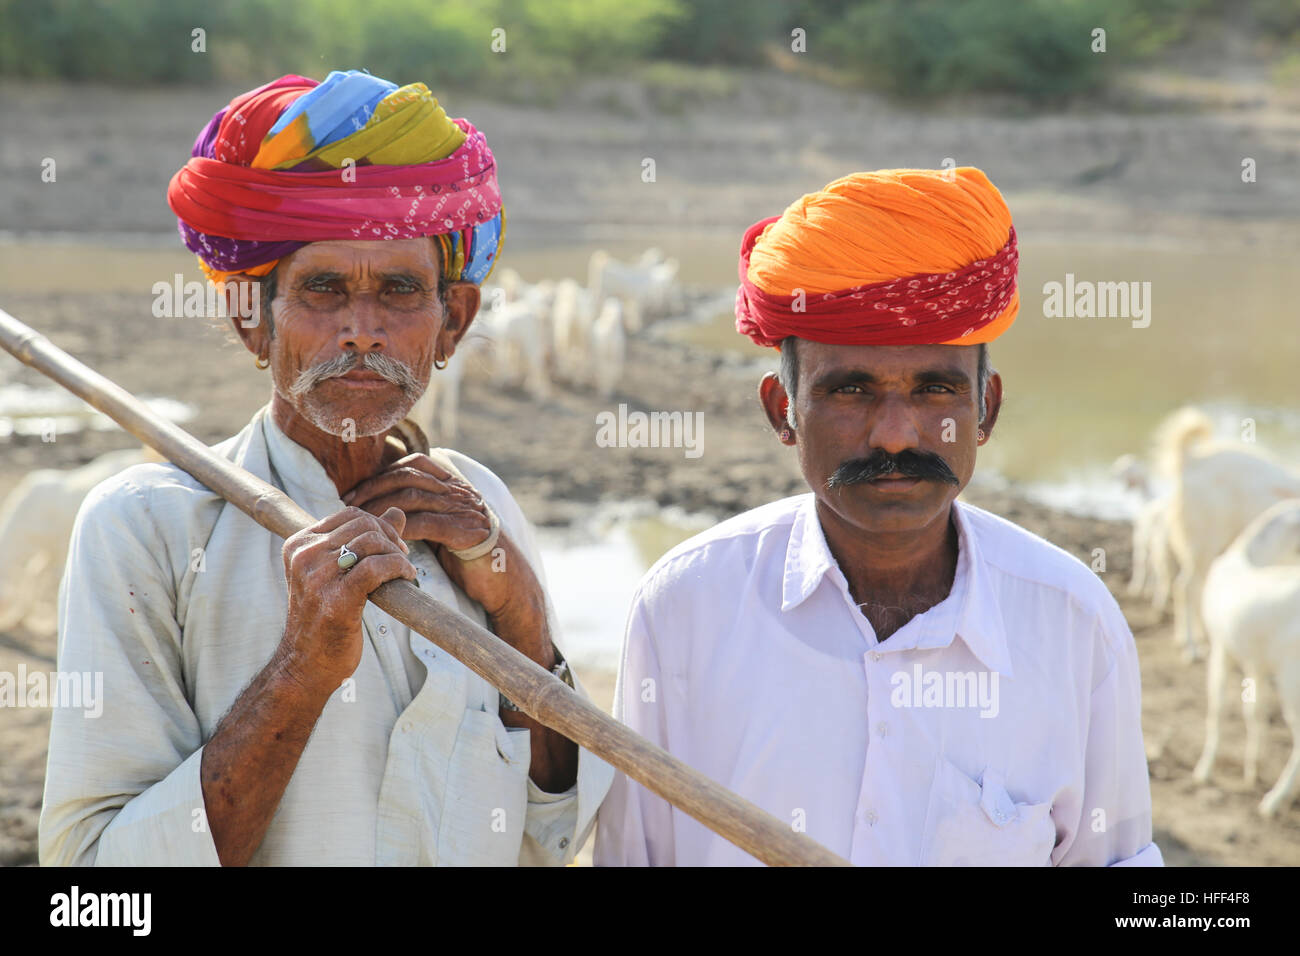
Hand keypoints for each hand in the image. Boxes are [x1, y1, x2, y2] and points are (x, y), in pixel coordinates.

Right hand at [278, 505, 418, 696]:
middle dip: (391, 539)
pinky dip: (399, 568)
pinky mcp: (336, 599)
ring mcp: (317, 577)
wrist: (306, 665)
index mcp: (298, 545)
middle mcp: (304, 556)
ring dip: (397, 555)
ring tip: (404, 572)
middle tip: (401, 559)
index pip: (351, 515)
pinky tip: (406, 579)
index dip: (380, 526)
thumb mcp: (338, 573)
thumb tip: (398, 512)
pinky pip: (378, 567)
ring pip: (372, 542)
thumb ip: (365, 539)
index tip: (392, 547)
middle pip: (364, 524)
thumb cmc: (324, 619)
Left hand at [342, 454, 549, 661]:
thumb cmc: (470, 557)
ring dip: (380, 508)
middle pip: (408, 476)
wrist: (506, 580)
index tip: (355, 493)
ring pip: (413, 497)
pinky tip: (384, 538)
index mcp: (454, 485)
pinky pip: (425, 523)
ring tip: (360, 522)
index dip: (381, 475)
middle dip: (373, 488)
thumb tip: (384, 512)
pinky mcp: (465, 532)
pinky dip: (401, 529)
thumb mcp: (444, 528)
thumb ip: (421, 513)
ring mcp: (463, 509)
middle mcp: (459, 491)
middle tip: (348, 504)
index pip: (413, 464)